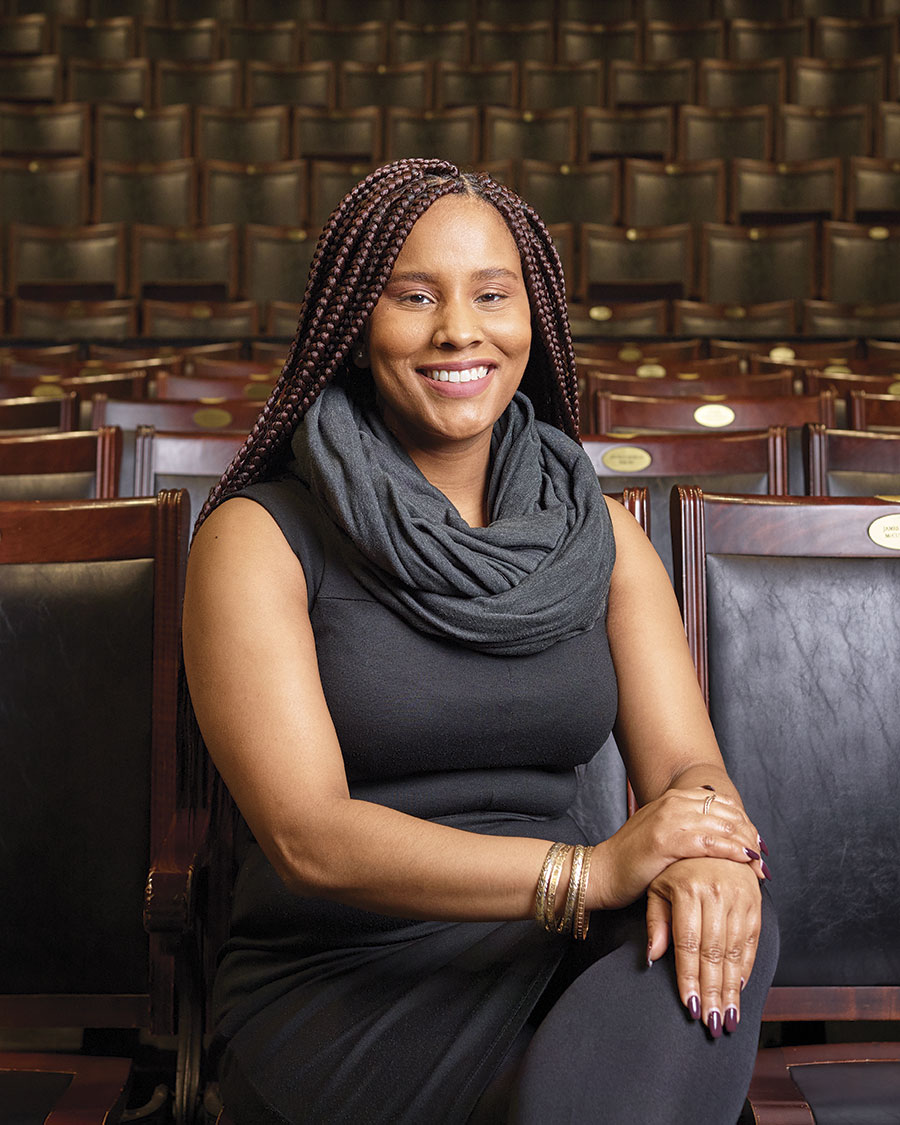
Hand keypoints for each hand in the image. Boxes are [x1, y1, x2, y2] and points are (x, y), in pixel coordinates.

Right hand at [589, 786, 765, 911]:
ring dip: (745, 843)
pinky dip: (731, 851)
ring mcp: (669, 819)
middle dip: (748, 833)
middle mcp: (673, 803)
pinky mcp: (666, 840)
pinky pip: (709, 843)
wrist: (601, 872)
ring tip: (759, 862)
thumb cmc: (632, 860)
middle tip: (762, 854)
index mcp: (673, 799)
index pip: (721, 803)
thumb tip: (717, 830)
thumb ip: (685, 826)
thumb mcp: (661, 833)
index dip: (743, 822)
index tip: (756, 842)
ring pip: (721, 826)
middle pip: (725, 812)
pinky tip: (745, 860)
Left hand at [646, 857, 762, 1036]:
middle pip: (714, 954)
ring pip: (735, 951)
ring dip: (732, 988)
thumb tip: (653, 957)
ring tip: (728, 1017)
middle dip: (713, 993)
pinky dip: (747, 967)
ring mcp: (739, 896)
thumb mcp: (656, 887)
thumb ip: (655, 922)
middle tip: (713, 1024)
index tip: (690, 1008)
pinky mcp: (755, 900)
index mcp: (689, 889)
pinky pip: (752, 940)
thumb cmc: (674, 864)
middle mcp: (717, 892)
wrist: (706, 833)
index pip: (688, 945)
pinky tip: (740, 989)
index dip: (689, 979)